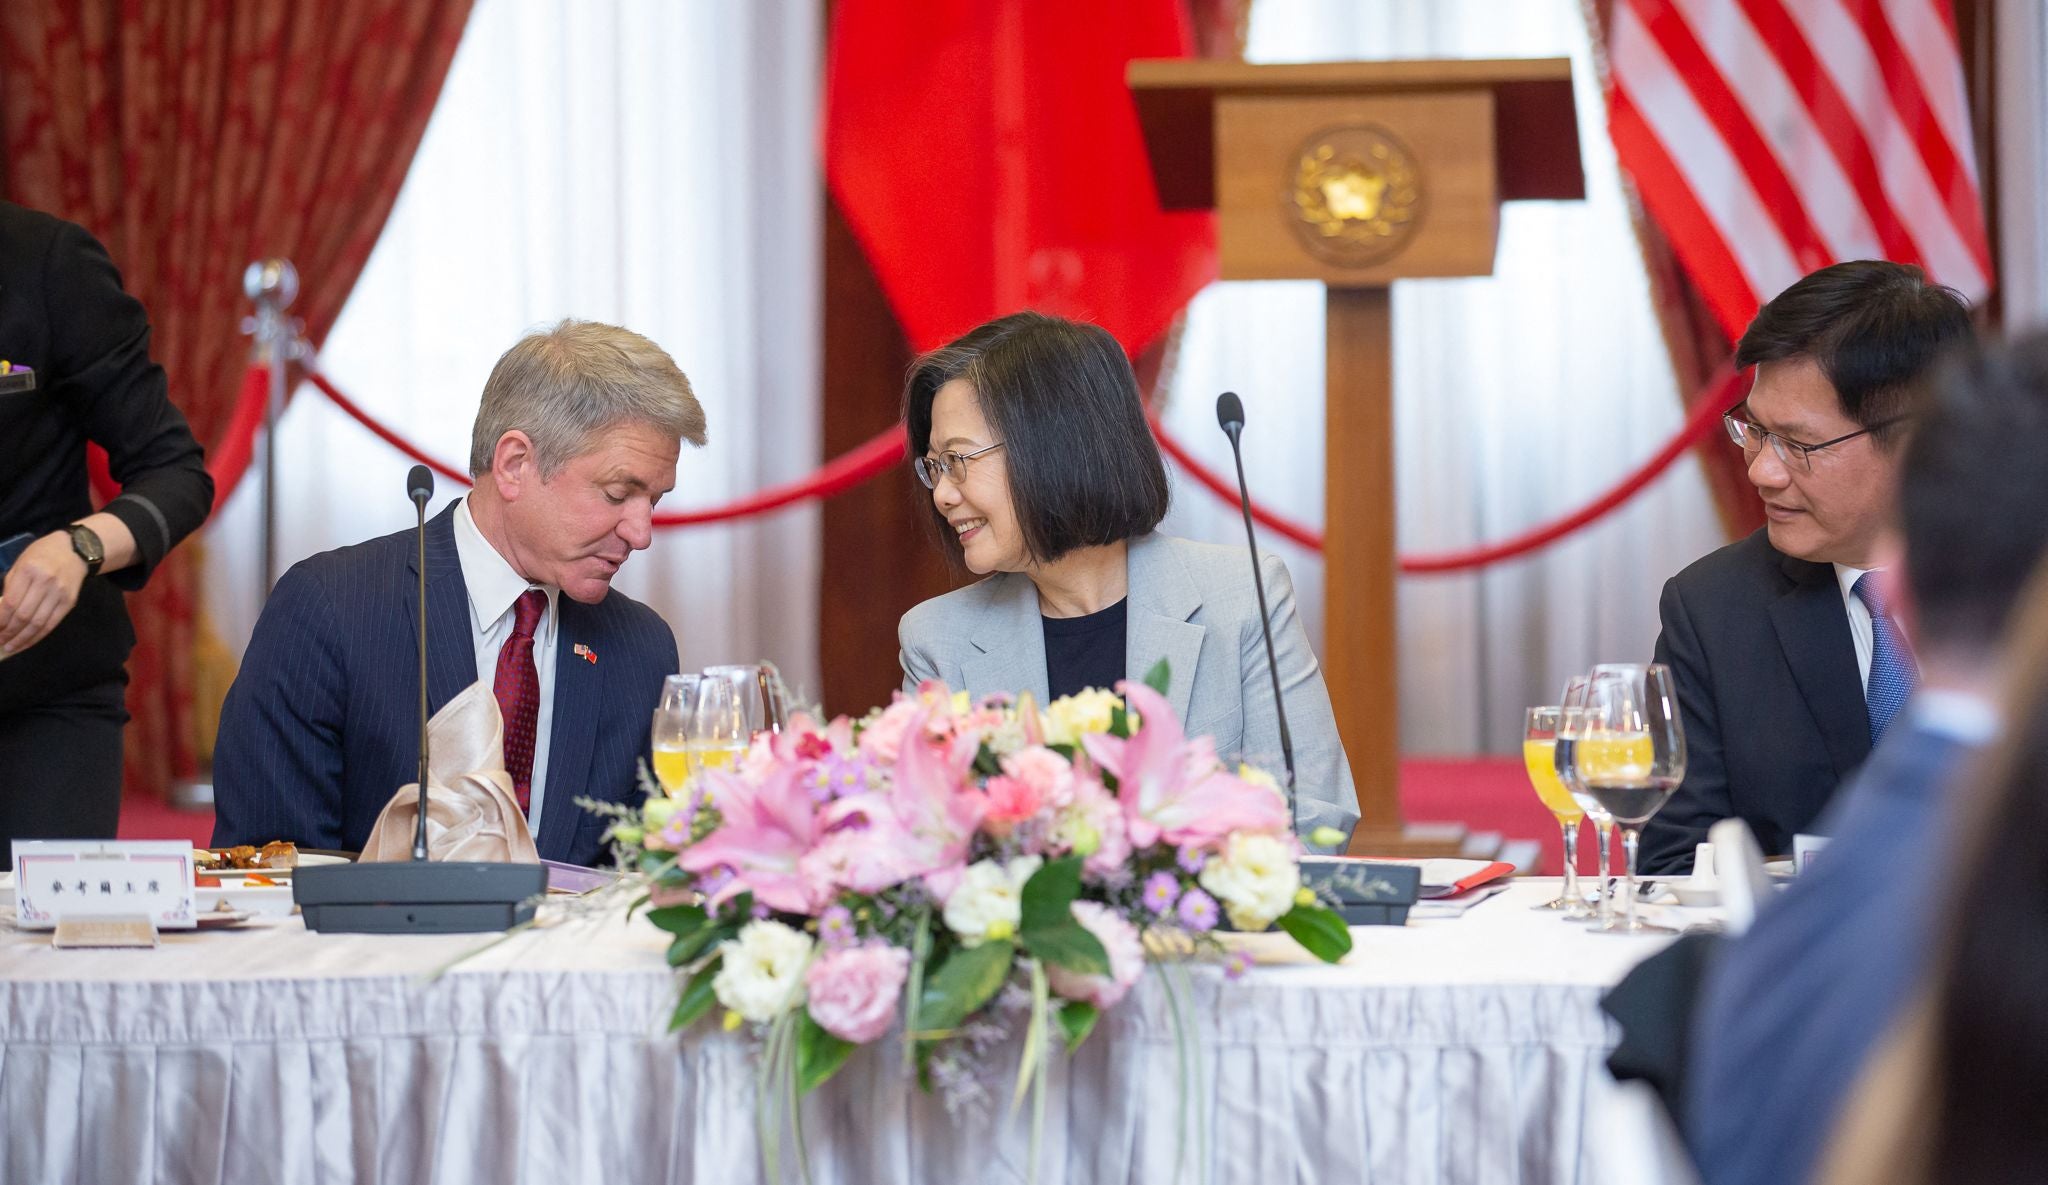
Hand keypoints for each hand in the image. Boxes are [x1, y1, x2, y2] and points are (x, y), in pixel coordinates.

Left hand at [0, 531, 87, 656]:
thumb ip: (11, 585)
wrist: (75, 550)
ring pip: (38, 623)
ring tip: (11, 646)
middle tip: (1, 641)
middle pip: (24, 615)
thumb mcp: (21, 563)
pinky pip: (52, 624)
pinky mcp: (69, 602)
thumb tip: (2, 612)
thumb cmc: (42, 554)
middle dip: (10, 632)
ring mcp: (59, 594)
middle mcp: (45, 583)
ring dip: (22, 638)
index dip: (1, 619)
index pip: (11, 602)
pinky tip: (27, 642)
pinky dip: (38, 636)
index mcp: (29, 571)